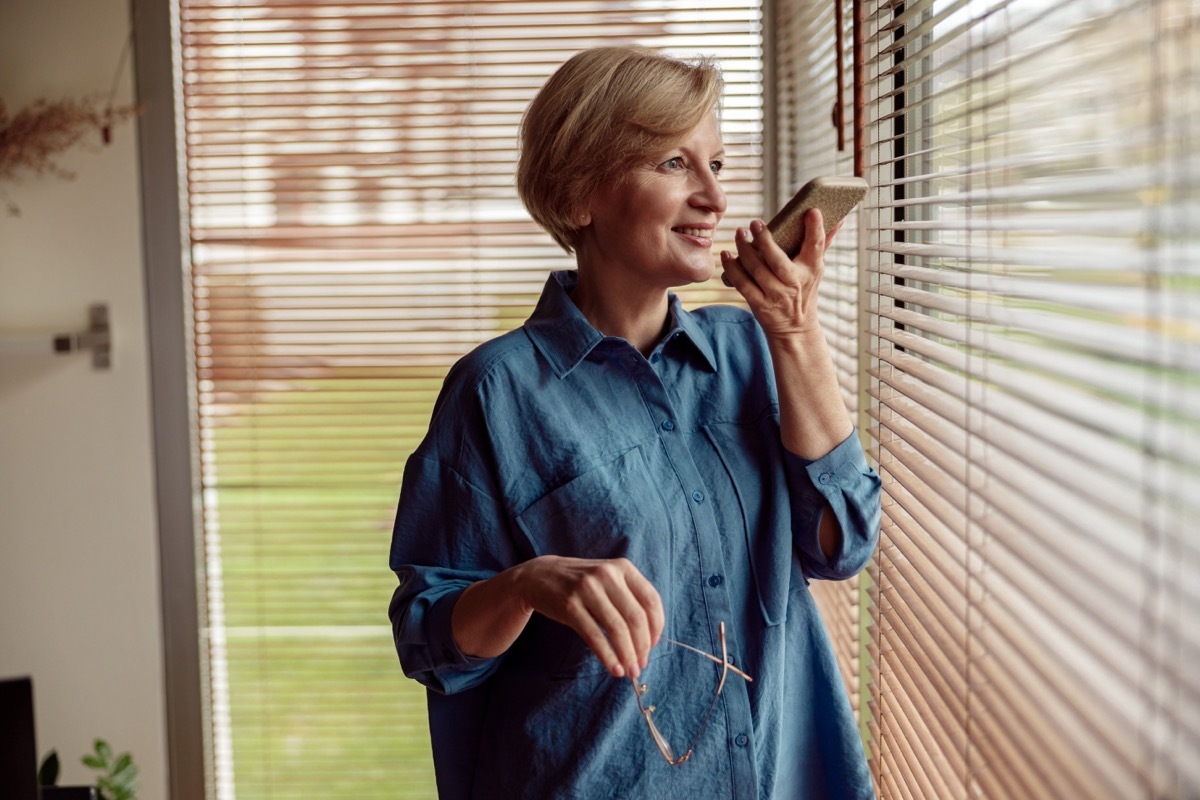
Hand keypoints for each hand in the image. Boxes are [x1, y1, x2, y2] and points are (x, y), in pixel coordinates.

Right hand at [514, 555, 663, 679]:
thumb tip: (649, 639)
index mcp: (622, 567)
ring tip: (629, 671)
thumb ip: (630, 599)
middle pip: (636, 618)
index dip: (657, 627)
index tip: (653, 646)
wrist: (539, 576)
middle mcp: (607, 575)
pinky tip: (613, 668)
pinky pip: (594, 636)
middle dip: (642, 647)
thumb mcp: (608, 579)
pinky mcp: (570, 605)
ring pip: (617, 629)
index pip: (651, 600)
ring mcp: (587, 589)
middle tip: (641, 665)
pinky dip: (607, 656)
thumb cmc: (581, 583)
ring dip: (627, 655)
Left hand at [720, 208, 841, 336]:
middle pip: (778, 260)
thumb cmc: (805, 290)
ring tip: (739, 233)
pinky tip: (727, 254)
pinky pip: (743, 285)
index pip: (816, 246)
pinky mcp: (760, 305)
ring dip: (744, 251)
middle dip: (765, 241)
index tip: (812, 211)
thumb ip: (822, 242)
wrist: (795, 328)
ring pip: (757, 270)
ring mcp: (776, 295)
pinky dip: (733, 269)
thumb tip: (838, 218)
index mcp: (812, 269)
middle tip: (755, 223)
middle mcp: (794, 282)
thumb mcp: (816, 269)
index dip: (815, 229)